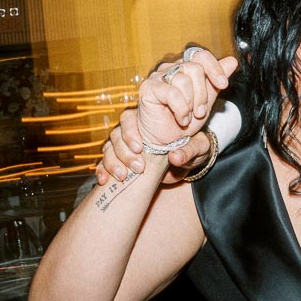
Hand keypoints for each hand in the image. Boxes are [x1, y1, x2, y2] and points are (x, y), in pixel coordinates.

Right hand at [95, 47, 234, 183]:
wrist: (167, 140)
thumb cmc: (184, 120)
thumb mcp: (206, 101)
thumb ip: (216, 81)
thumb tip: (232, 61)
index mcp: (185, 67)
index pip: (201, 55)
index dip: (214, 68)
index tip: (224, 84)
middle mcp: (170, 68)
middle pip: (195, 68)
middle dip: (202, 94)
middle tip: (200, 112)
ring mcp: (158, 76)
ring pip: (183, 80)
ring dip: (191, 104)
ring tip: (188, 118)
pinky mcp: (149, 87)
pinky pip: (172, 93)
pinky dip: (181, 109)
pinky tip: (181, 119)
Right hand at [98, 109, 213, 184]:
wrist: (188, 163)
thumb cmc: (193, 149)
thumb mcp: (197, 147)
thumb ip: (188, 150)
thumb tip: (175, 157)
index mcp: (149, 121)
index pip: (129, 118)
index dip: (130, 132)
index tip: (139, 147)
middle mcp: (134, 131)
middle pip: (116, 135)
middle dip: (124, 152)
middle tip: (138, 167)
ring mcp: (125, 146)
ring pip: (109, 149)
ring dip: (113, 163)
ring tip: (123, 176)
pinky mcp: (121, 162)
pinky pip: (105, 164)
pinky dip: (102, 171)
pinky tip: (103, 181)